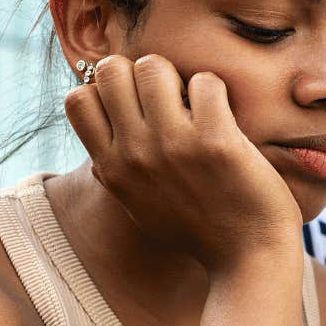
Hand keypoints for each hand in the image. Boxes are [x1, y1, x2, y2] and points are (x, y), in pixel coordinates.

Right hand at [67, 55, 300, 274]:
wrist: (247, 259)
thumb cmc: (198, 231)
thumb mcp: (139, 209)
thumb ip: (116, 178)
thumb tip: (100, 156)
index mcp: (112, 169)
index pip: (77, 98)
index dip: (106, 89)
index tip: (135, 106)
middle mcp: (134, 155)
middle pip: (111, 69)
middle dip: (140, 72)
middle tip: (169, 98)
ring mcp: (173, 146)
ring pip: (154, 66)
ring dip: (179, 77)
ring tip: (196, 104)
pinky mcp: (215, 142)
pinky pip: (205, 82)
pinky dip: (217, 91)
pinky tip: (225, 117)